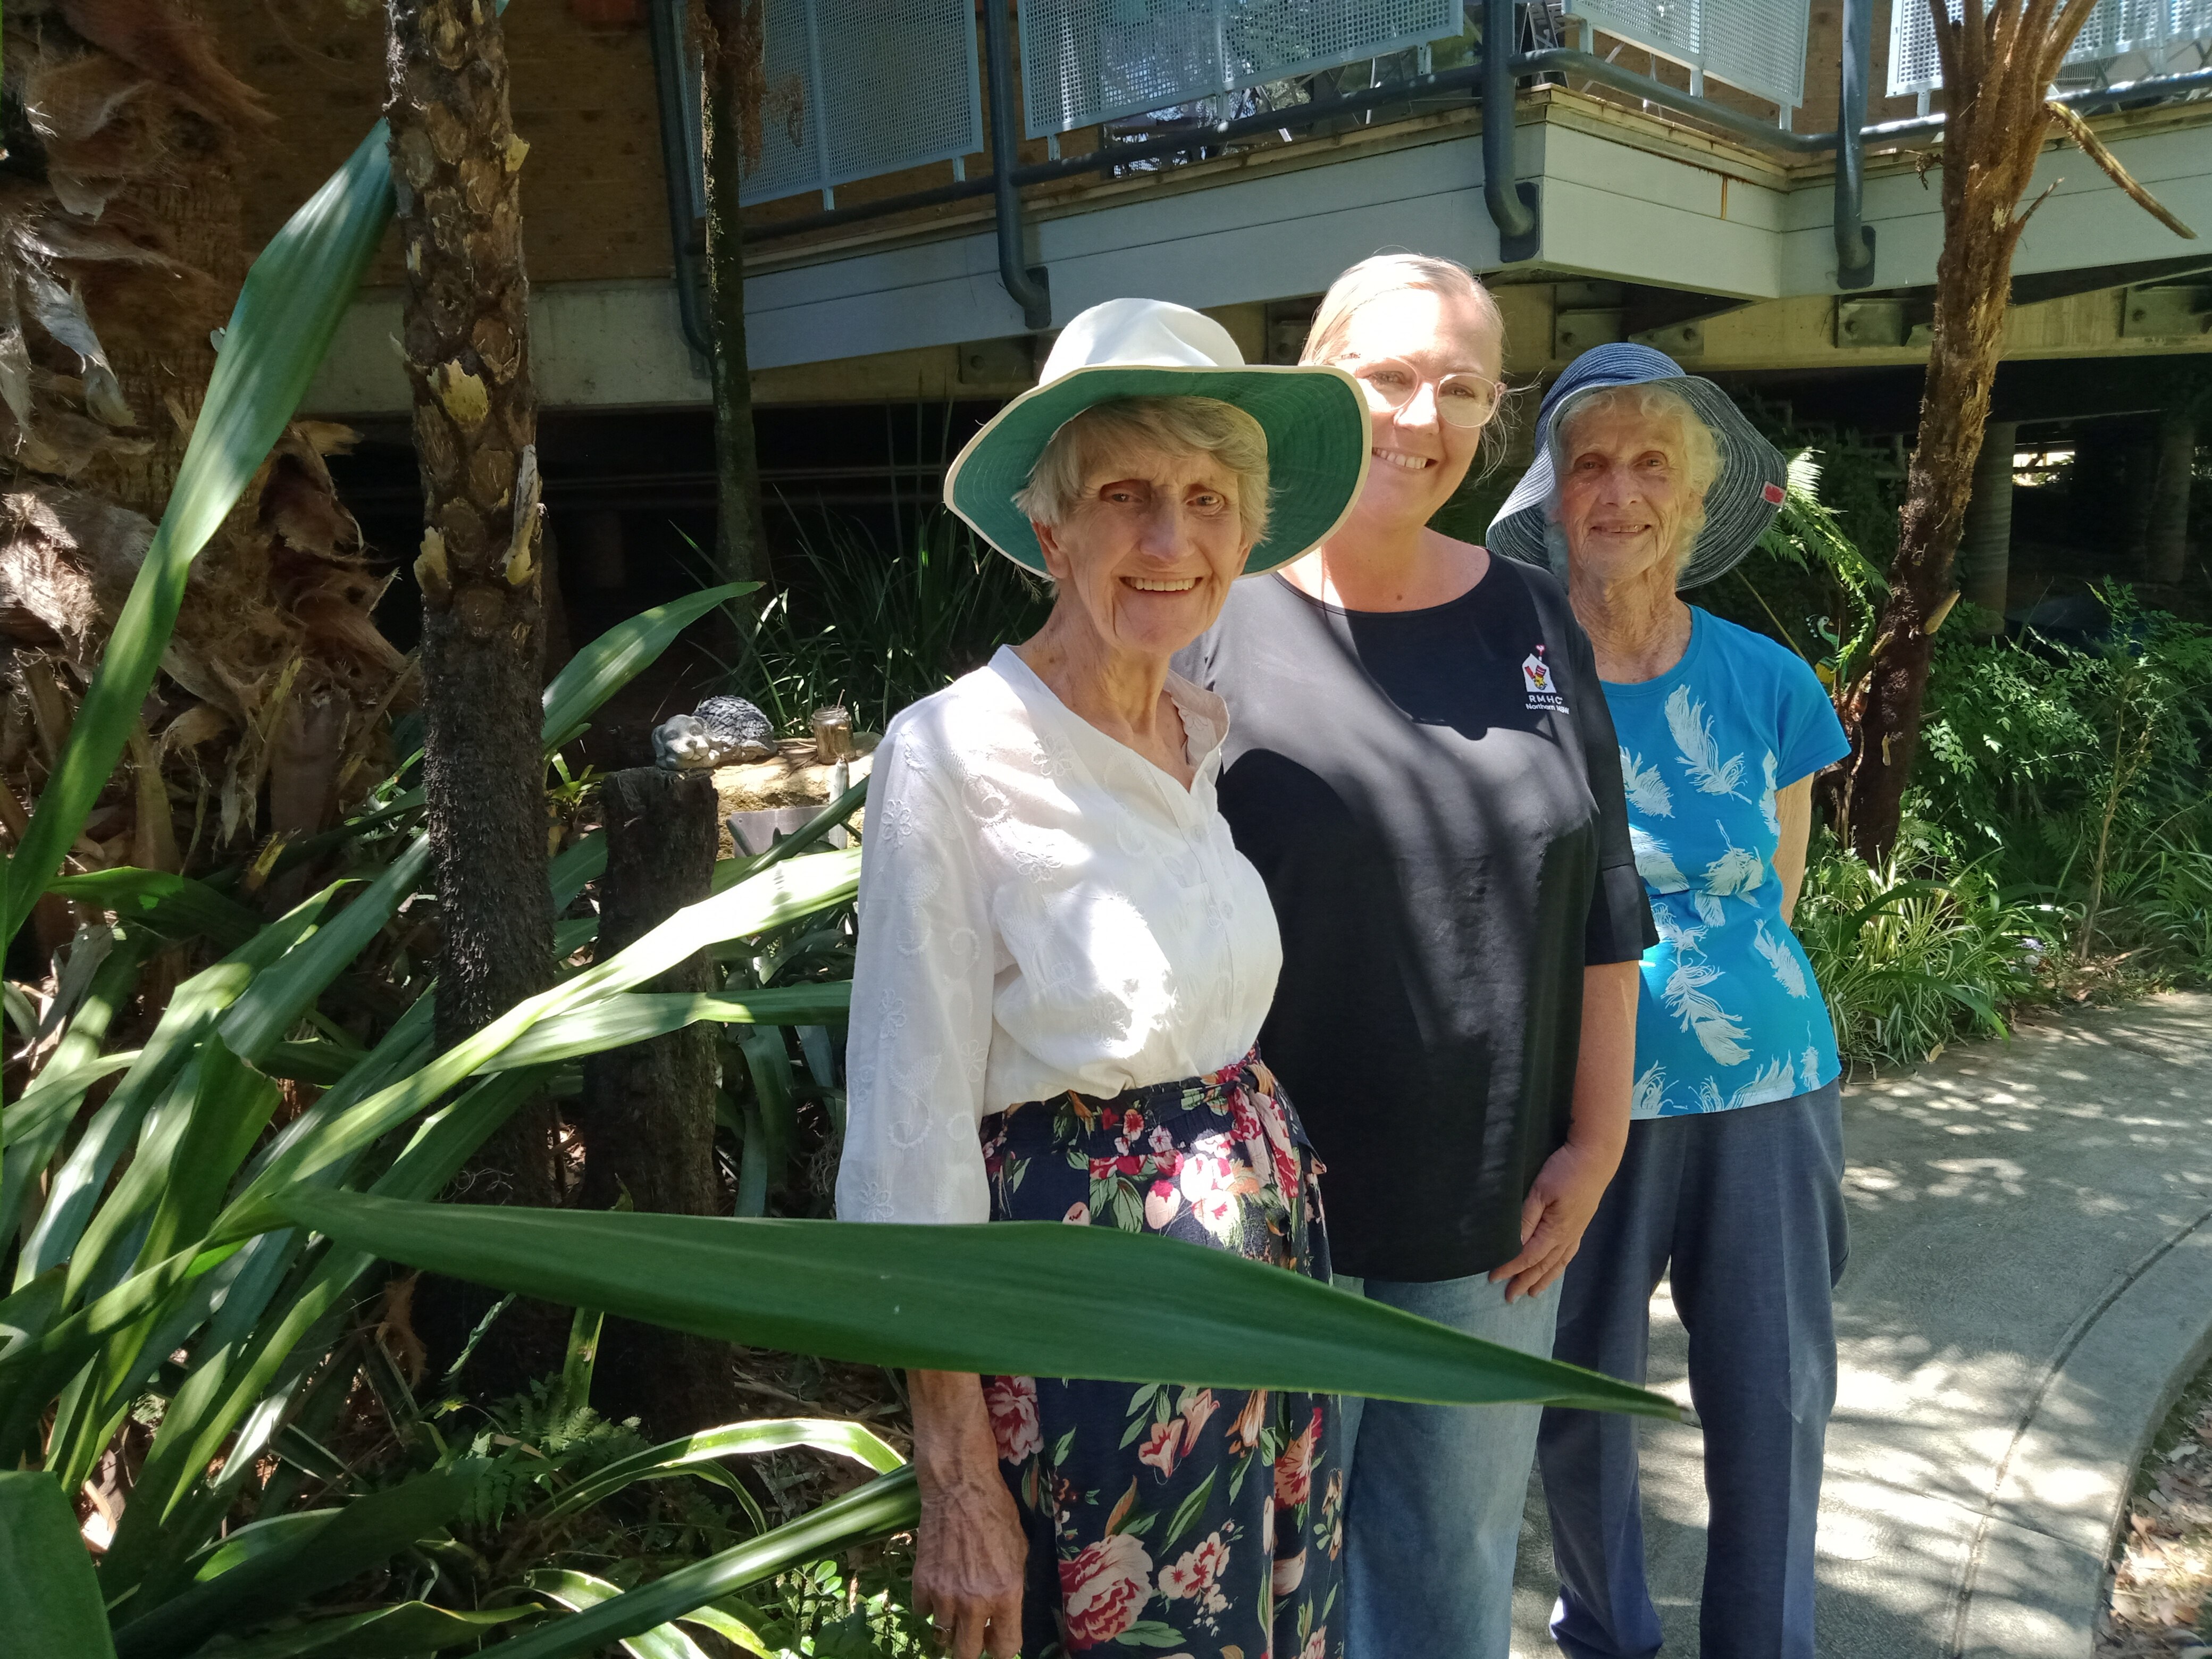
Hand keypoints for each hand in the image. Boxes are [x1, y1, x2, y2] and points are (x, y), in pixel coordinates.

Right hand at [908, 1370, 1024, 1657]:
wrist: (959, 1487)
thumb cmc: (997, 1513)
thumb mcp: (1020, 1551)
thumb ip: (1013, 1588)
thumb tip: (1006, 1615)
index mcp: (1006, 1594)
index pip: (1005, 1647)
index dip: (1002, 1648)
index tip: (998, 1641)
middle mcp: (974, 1602)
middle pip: (967, 1653)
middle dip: (973, 1648)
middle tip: (975, 1635)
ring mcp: (944, 1594)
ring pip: (942, 1637)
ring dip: (950, 1629)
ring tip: (956, 1613)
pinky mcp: (921, 1583)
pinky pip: (923, 1613)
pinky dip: (930, 1607)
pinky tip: (939, 1591)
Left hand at [1488, 1137, 1620, 1300]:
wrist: (1596, 1158)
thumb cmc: (1565, 1170)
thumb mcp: (1541, 1191)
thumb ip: (1527, 1217)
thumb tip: (1514, 1243)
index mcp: (1555, 1231)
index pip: (1527, 1257)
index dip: (1510, 1268)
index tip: (1493, 1278)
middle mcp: (1566, 1237)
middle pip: (1542, 1266)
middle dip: (1524, 1281)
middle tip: (1509, 1297)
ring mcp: (1575, 1232)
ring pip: (1557, 1263)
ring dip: (1543, 1279)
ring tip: (1533, 1293)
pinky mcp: (1580, 1225)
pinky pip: (1568, 1254)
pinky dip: (1559, 1266)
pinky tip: (1556, 1268)